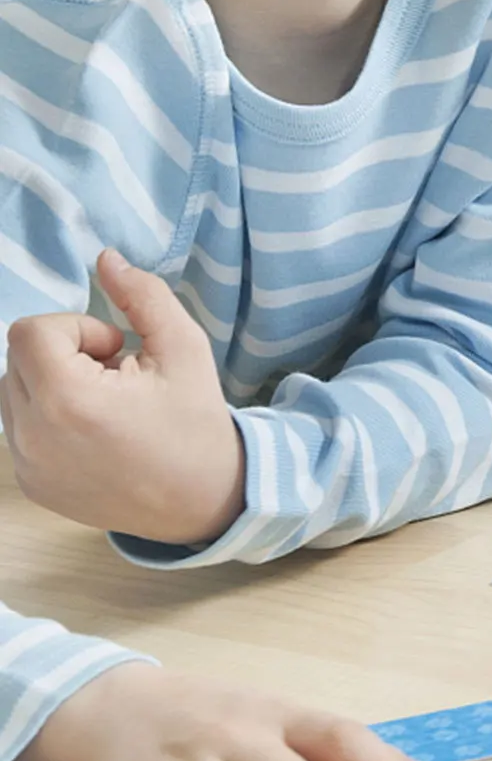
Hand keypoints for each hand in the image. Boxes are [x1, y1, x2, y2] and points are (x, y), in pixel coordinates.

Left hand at [1, 249, 243, 543]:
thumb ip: (144, 297)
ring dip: (50, 383)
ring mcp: (27, 465)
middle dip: (64, 354)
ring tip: (103, 403)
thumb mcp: (185, 349)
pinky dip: (48, 418)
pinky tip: (95, 433)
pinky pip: (18, 428)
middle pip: (17, 358)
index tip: (117, 352)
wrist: (203, 501)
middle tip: (116, 375)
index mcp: (68, 400)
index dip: (76, 329)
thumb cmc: (196, 423)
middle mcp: (33, 435)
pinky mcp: (29, 484)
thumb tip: (106, 259)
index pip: (30, 331)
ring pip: (11, 391)